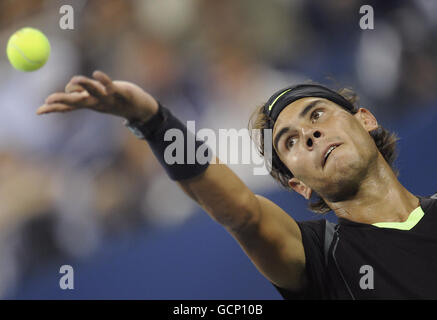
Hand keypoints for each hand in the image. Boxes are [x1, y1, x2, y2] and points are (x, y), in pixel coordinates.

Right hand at [37, 70, 158, 121]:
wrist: (139, 108)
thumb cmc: (114, 100)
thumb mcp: (97, 99)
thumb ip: (82, 95)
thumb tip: (66, 90)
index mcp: (88, 104)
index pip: (68, 107)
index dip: (53, 108)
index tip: (38, 111)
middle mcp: (97, 103)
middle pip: (77, 102)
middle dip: (62, 100)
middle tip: (48, 99)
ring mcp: (110, 98)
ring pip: (94, 92)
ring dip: (84, 86)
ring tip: (75, 79)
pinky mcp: (122, 93)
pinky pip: (112, 86)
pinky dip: (104, 80)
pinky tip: (96, 74)